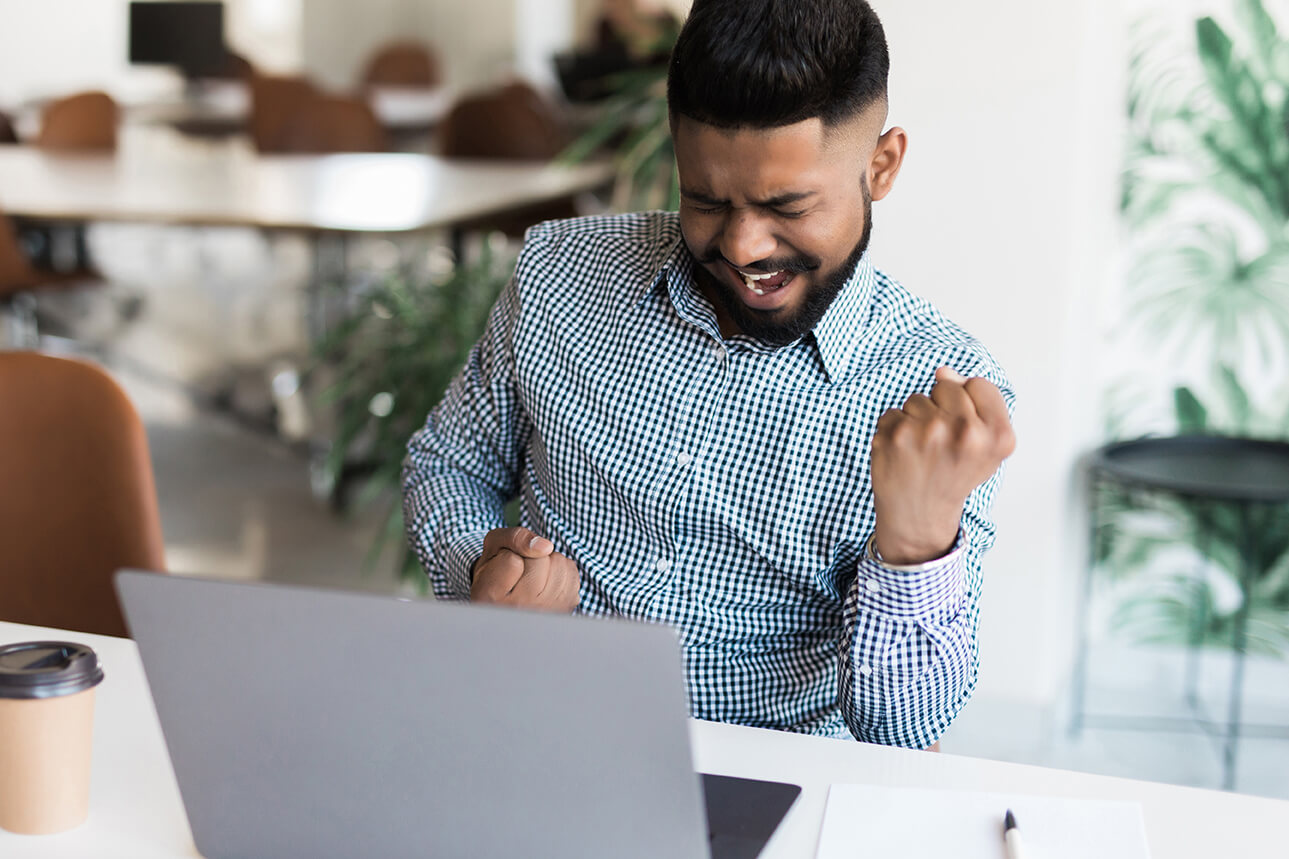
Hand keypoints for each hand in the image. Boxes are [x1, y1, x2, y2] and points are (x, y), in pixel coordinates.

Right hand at [470, 527, 580, 612]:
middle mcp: (519, 610)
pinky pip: (571, 570)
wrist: (508, 597)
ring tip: (534, 573)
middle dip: (532, 555)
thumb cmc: (498, 567)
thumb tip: (546, 546)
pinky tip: (548, 578)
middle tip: (520, 570)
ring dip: (549, 561)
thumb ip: (515, 537)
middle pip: (540, 560)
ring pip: (559, 563)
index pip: (512, 560)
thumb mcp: (495, 545)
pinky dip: (561, 568)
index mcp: (491, 596)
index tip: (502, 568)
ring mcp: (544, 611)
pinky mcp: (565, 607)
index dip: (509, 554)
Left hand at [870, 367, 1014, 564]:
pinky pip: (892, 413)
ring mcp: (927, 433)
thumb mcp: (989, 446)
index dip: (969, 405)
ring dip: (915, 421)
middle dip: (942, 409)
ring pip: (917, 399)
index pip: (979, 384)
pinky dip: (893, 431)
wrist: (920, 515)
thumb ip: (979, 401)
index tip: (965, 431)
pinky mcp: (894, 436)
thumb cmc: (954, 475)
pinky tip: (903, 455)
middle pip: (947, 387)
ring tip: (922, 452)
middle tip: (942, 444)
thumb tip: (942, 372)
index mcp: (997, 436)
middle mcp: (965, 432)